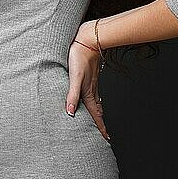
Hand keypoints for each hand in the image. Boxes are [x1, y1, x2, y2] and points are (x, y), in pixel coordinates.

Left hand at [66, 20, 110, 142]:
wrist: (87, 39)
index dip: (100, 128)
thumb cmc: (79, 57)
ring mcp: (91, 83)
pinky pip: (93, 93)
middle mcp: (91, 90)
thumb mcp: (74, 77)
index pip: (95, 115)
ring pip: (96, 102)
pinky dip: (94, 101)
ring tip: (98, 121)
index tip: (106, 139)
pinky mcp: (89, 76)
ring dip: (97, 113)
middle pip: (97, 111)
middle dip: (100, 124)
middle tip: (104, 135)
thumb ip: (72, 95)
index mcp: (88, 93)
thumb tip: (71, 113)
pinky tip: (90, 98)